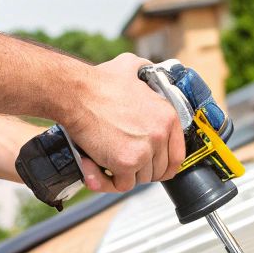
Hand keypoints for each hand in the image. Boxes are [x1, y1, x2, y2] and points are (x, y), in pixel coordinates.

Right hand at [64, 54, 184, 193]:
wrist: (76, 94)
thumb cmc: (98, 83)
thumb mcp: (130, 67)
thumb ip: (144, 70)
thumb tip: (145, 69)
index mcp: (167, 116)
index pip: (177, 156)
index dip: (162, 164)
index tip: (149, 165)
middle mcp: (160, 134)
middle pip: (157, 170)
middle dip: (139, 169)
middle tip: (119, 161)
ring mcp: (145, 150)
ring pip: (140, 179)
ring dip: (122, 175)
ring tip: (105, 161)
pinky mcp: (126, 163)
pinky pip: (122, 185)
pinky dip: (107, 181)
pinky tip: (95, 169)